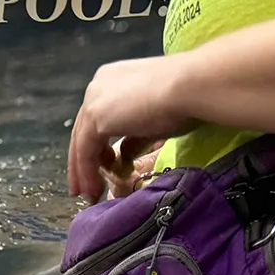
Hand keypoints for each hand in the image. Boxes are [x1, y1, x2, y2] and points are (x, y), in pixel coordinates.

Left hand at [68, 55, 196, 200]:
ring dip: (84, 173)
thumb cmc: (186, 97)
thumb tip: (125, 155)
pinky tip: (94, 190)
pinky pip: (84, 152)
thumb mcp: (153, 120)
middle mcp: (98, 85)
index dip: (95, 147)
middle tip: (84, 188)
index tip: (100, 169)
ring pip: (81, 144)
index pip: (95, 119)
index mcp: (113, 79)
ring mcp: (94, 99)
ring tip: (90, 195)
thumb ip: (134, 136)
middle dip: (83, 163)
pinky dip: (87, 174)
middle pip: (83, 132)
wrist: (194, 86)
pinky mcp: (95, 117)